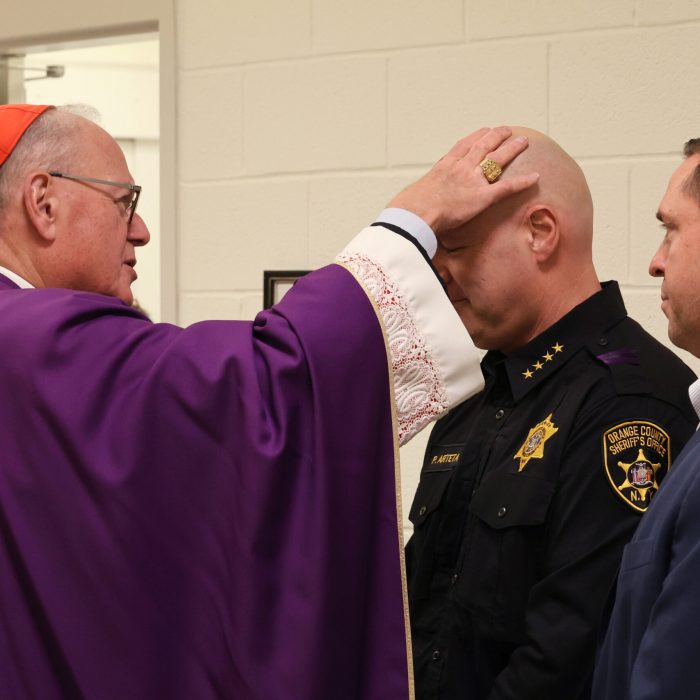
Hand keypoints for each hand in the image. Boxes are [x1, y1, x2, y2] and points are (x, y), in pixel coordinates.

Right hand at [387, 126, 538, 235]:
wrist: (414, 213)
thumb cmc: (408, 209)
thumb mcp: (411, 197)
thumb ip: (418, 197)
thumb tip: (409, 207)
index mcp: (443, 167)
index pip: (463, 147)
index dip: (475, 137)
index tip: (483, 131)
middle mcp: (460, 168)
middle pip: (483, 146)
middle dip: (497, 136)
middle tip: (507, 129)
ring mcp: (472, 180)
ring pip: (497, 159)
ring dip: (512, 148)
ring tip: (523, 141)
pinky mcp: (482, 197)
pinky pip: (507, 187)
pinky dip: (522, 181)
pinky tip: (535, 176)